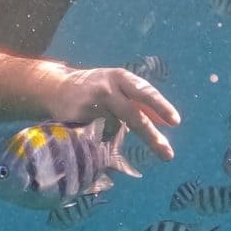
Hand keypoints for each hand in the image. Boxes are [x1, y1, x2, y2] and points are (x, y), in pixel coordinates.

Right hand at [50, 66, 179, 161]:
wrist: (55, 87)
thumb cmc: (96, 88)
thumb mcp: (120, 87)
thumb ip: (142, 104)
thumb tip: (168, 122)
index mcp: (121, 77)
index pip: (145, 92)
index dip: (160, 107)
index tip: (175, 122)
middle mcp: (107, 87)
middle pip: (133, 114)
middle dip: (150, 135)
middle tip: (167, 153)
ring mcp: (92, 102)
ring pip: (114, 128)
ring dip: (116, 133)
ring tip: (103, 126)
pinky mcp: (78, 117)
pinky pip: (97, 135)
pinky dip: (101, 137)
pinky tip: (94, 130)